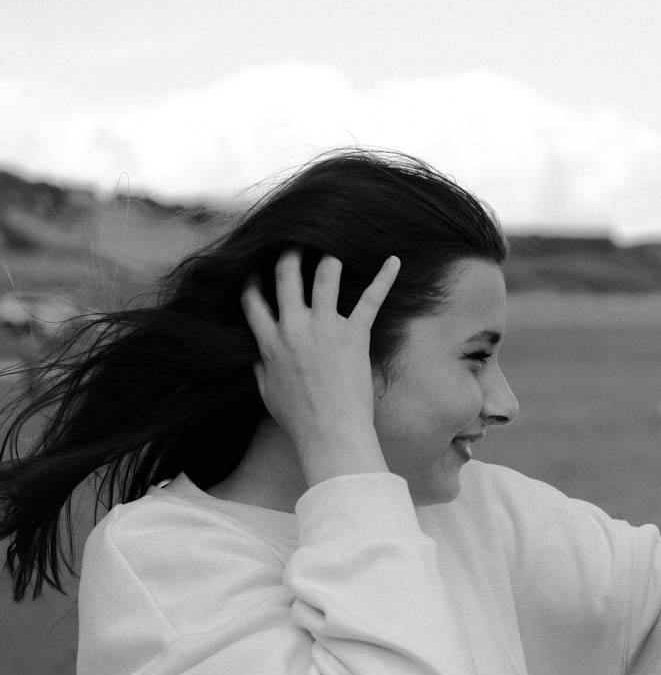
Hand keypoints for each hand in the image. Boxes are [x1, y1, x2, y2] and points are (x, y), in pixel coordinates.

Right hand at [242, 252, 399, 486]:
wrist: (330, 434)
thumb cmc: (299, 420)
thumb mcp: (266, 393)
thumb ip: (259, 367)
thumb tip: (254, 353)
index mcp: (269, 343)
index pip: (252, 299)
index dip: (252, 278)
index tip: (256, 266)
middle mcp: (294, 328)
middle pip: (285, 275)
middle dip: (288, 252)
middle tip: (295, 241)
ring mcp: (325, 328)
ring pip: (324, 276)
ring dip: (328, 256)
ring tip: (334, 244)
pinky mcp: (355, 335)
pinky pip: (370, 299)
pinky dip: (384, 277)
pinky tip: (393, 260)